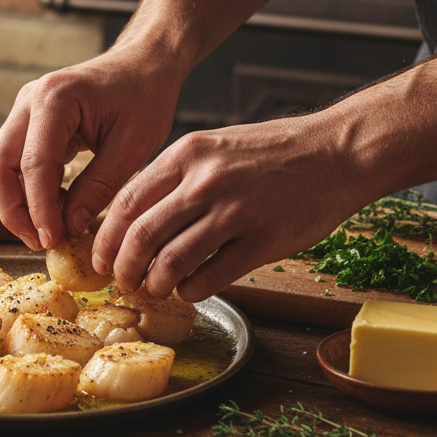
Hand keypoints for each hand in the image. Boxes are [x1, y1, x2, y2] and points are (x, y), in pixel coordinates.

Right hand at [0, 45, 182, 250]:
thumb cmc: (145, 96)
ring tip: (45, 233)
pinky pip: (13, 161)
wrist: (144, 64)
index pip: (34, 164)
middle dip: (14, 210)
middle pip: (0, 165)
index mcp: (55, 99)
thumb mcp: (133, 146)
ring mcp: (24, 110)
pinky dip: (25, 189)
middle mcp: (29, 100)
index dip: (39, 208)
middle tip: (40, 243)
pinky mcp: (28, 122)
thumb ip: (100, 186)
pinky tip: (52, 211)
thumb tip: (70, 227)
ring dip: (15, 203)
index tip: (52, 241)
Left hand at [90, 109, 366, 300]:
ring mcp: (236, 211)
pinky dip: (193, 290)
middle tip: (121, 282)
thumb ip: (174, 176)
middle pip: (142, 234)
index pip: (127, 201)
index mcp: (186, 154)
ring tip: (154, 290)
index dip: (107, 237)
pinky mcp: (264, 240)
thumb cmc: (271, 151)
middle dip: (124, 267)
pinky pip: (212, 276)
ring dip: (156, 283)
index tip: (101, 257)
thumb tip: (133, 216)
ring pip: (173, 260)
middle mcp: (205, 181)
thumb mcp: (212, 146)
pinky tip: (191, 290)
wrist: (335, 151)